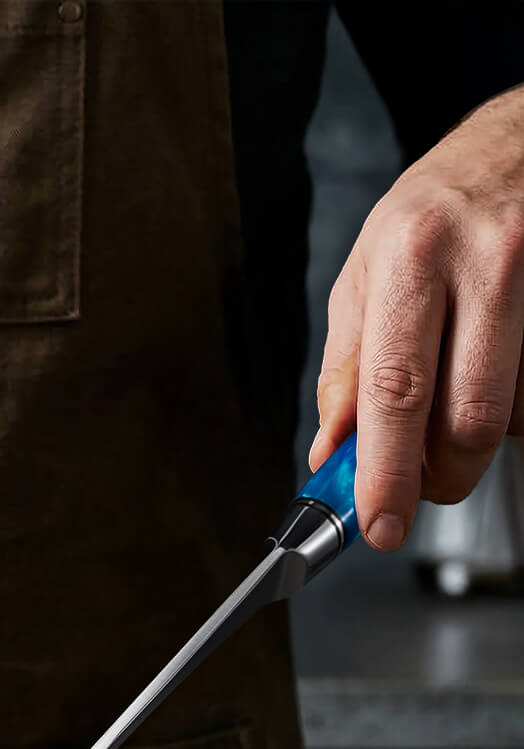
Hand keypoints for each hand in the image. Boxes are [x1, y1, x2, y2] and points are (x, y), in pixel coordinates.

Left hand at [309, 85, 523, 550]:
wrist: (523, 137)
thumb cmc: (437, 208)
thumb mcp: (366, 273)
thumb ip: (348, 368)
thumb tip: (332, 453)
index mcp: (413, 256)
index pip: (396, 391)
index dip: (387, 472)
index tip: (379, 524)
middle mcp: (488, 259)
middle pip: (468, 417)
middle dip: (441, 476)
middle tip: (421, 486)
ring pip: (515, 412)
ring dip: (481, 434)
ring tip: (461, 388)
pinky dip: (516, 404)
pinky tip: (501, 366)